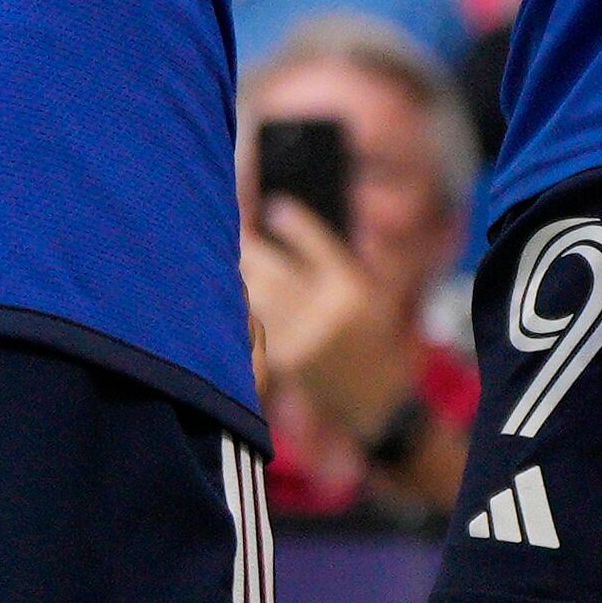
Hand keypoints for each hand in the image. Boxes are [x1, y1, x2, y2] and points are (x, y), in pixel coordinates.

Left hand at [239, 197, 422, 445]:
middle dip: (247, 243)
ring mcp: (301, 337)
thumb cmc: (370, 331)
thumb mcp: (372, 291)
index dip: (292, 222)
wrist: (376, 396)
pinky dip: (243, 301)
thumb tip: (282, 211)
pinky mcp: (282, 357)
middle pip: (270, 265)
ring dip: (239, 270)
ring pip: (254, 291)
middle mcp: (326, 313)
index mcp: (352, 290)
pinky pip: (254, 318)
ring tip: (225, 252)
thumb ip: (333, 257)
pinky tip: (234, 289)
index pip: (314, 243)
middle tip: (229, 222)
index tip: (275, 206)